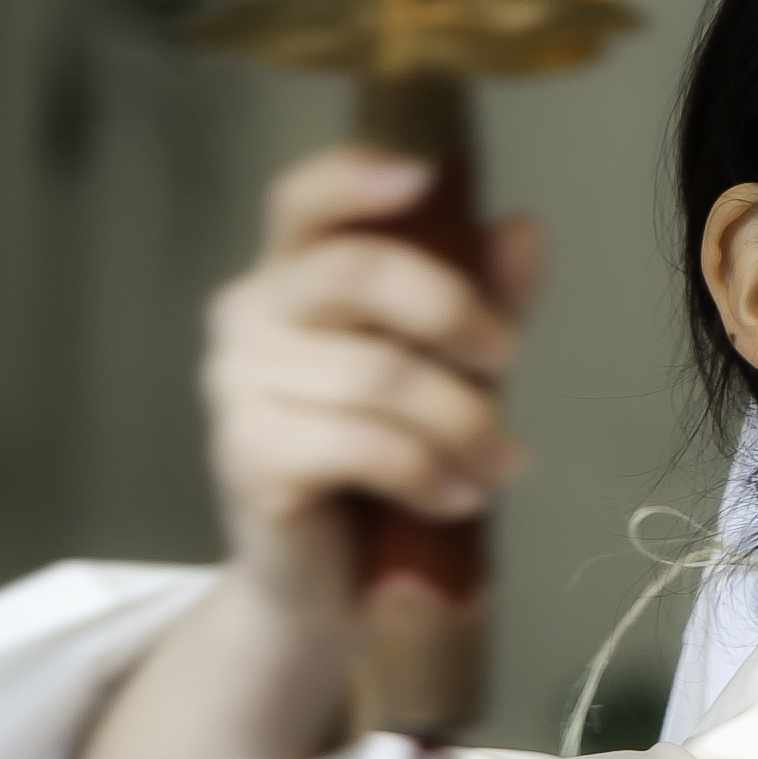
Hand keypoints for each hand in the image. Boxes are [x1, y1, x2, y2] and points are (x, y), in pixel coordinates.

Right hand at [39, 149, 540, 758]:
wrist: (333, 582)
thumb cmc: (389, 457)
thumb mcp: (450, 370)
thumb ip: (483, 299)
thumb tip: (521, 229)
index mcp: (292, 273)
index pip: (304, 199)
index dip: (357, 177)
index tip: (427, 176)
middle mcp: (248, 314)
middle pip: (351, 272)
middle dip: (451, 312)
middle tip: (510, 363)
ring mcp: (236, 386)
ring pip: (374, 373)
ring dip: (462, 422)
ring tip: (502, 465)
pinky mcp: (247, 459)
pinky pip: (357, 444)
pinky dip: (425, 472)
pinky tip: (457, 498)